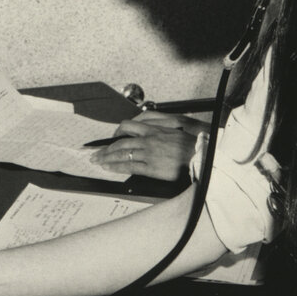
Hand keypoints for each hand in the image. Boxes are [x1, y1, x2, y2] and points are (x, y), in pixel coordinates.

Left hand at [91, 112, 207, 181]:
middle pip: (121, 142)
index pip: (129, 127)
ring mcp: (149, 153)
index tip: (110, 138)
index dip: (116, 133)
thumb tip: (146, 136)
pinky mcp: (152, 167)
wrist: (200, 156)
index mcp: (154, 130)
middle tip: (95, 154)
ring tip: (98, 162)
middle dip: (106, 149)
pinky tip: (109, 168)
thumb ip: (158, 133)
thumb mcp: (173, 132)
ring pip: (122, 153)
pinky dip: (116, 167)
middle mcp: (149, 140)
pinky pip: (129, 166)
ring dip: (107, 158)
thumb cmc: (190, 147)